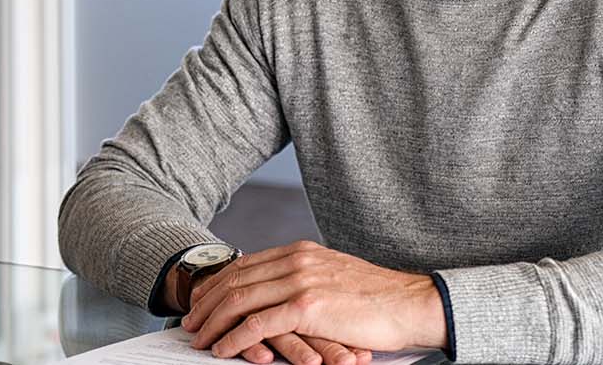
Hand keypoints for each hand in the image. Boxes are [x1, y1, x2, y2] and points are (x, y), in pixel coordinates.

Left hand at [179, 241, 445, 359]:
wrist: (413, 304)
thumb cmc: (378, 299)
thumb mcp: (333, 278)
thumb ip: (304, 280)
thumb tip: (278, 294)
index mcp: (300, 251)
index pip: (244, 266)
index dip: (217, 285)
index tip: (201, 302)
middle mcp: (295, 260)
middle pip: (235, 280)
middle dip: (207, 304)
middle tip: (189, 324)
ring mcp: (300, 282)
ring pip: (240, 301)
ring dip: (214, 323)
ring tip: (199, 339)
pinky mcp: (307, 307)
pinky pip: (258, 324)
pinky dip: (234, 338)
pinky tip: (223, 349)